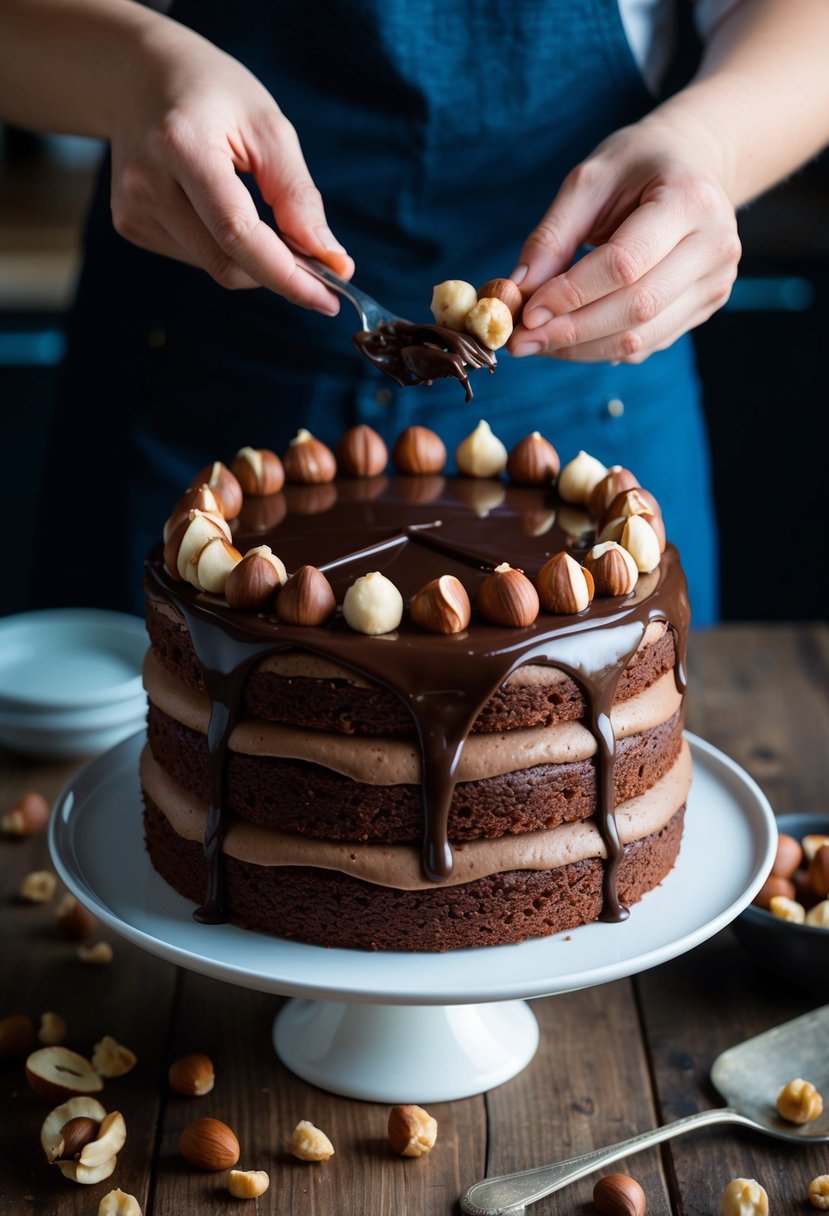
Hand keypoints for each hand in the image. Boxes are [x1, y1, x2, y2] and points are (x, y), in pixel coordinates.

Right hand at [109, 22, 352, 311]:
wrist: (137, 77)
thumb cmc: (212, 93)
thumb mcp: (267, 126)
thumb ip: (297, 196)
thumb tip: (331, 260)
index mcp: (182, 145)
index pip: (238, 233)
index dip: (287, 275)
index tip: (329, 298)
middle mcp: (147, 183)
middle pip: (226, 262)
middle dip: (280, 274)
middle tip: (318, 266)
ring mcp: (133, 208)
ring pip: (214, 267)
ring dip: (254, 261)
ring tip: (267, 222)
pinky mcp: (130, 225)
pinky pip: (196, 258)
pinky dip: (226, 250)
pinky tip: (224, 214)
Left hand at [507, 120, 740, 362]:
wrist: (692, 167)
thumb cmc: (635, 168)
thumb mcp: (588, 182)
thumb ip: (552, 236)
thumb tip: (518, 290)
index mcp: (689, 201)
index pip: (625, 264)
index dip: (571, 293)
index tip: (526, 311)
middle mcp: (714, 246)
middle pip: (636, 308)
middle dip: (571, 331)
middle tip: (521, 341)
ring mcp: (716, 283)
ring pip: (641, 337)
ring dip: (581, 349)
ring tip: (537, 343)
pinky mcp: (705, 308)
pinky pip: (646, 345)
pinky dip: (600, 349)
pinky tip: (568, 341)